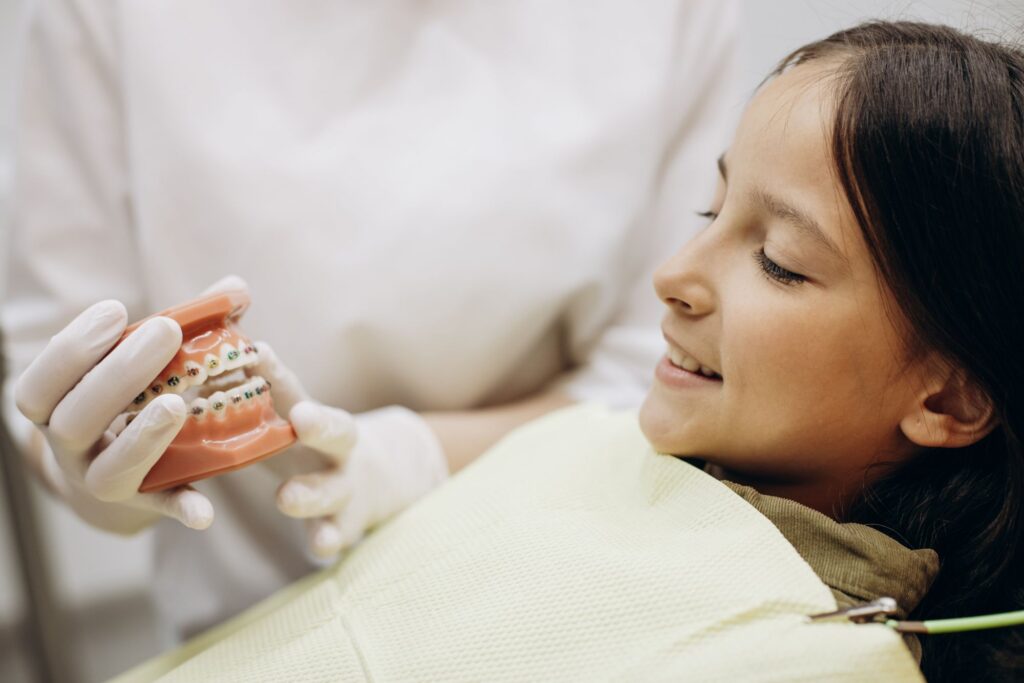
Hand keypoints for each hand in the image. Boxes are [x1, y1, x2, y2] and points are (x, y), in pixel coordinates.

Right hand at [10, 276, 247, 533]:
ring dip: (142, 436)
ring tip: (176, 403)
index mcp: (55, 409)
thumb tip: (237, 288)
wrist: (122, 467)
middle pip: (74, 421)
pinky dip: (182, 508)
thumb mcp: (143, 361)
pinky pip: (162, 508)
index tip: (118, 310)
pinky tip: (206, 510)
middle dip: (119, 373)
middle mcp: (70, 450)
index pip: (38, 386)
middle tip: (167, 331)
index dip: (70, 349)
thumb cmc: (132, 395)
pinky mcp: (147, 502)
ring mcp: (104, 482)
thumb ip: (188, 322)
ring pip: (109, 470)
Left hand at [251, 344, 448, 558]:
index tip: (258, 352)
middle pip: (336, 430)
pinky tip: (319, 546)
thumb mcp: (291, 416)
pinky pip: (336, 532)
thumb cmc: (309, 443)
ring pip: (332, 489)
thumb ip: (253, 397)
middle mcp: (336, 447)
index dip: (275, 372)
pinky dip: (328, 538)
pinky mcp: (344, 523)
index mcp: (313, 415)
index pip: (293, 390)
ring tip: (285, 498)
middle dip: (320, 424)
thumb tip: (195, 364)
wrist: (375, 478)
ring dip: (311, 493)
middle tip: (301, 419)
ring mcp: (344, 486)